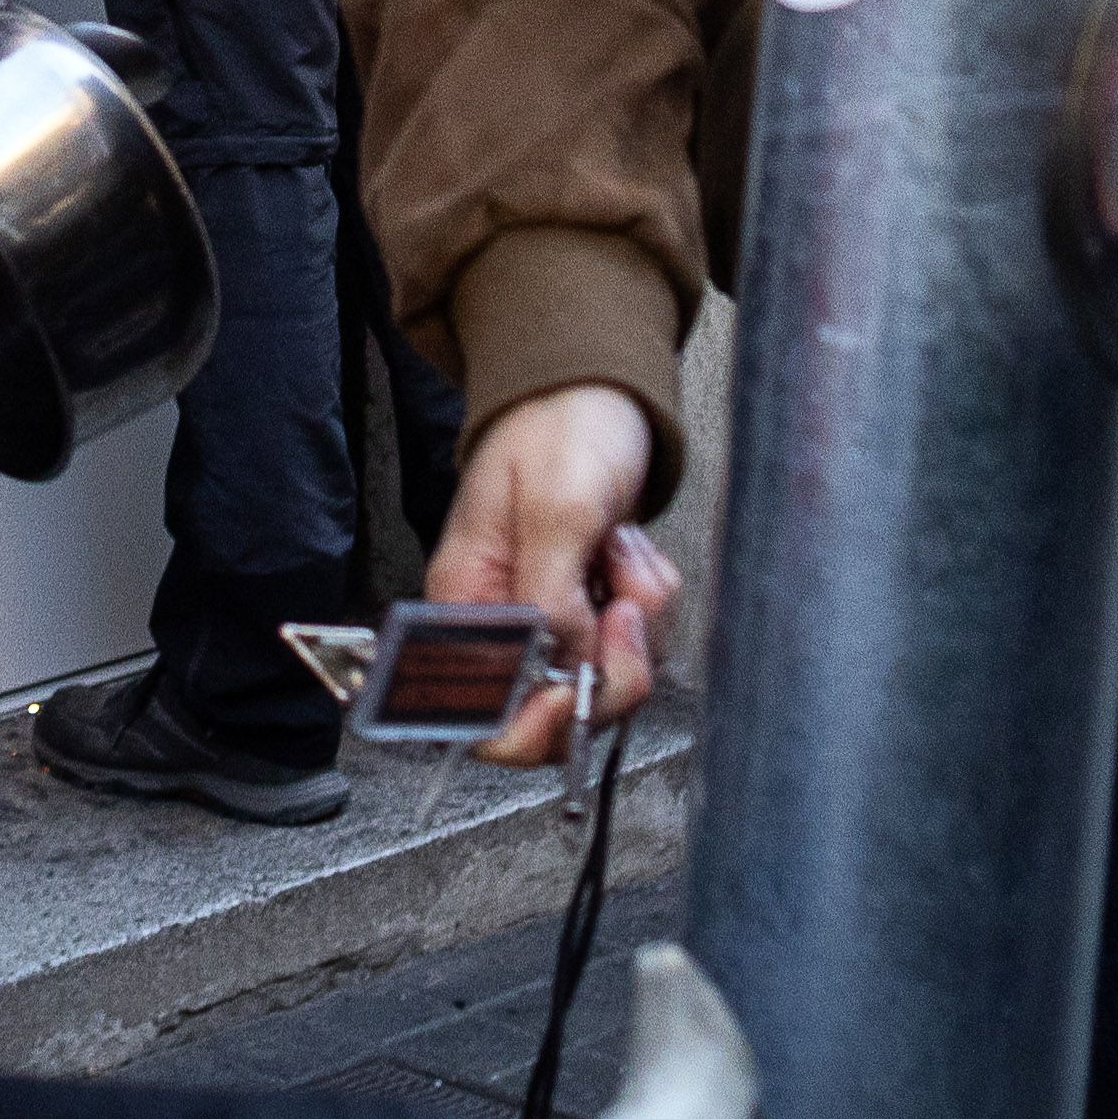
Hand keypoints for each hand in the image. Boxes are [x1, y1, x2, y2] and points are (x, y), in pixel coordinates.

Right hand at [428, 380, 674, 770]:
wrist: (597, 392)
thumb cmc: (558, 429)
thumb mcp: (555, 506)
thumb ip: (554, 594)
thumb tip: (566, 663)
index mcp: (467, 605)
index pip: (480, 717)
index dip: (529, 726)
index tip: (572, 687)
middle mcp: (505, 625)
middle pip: (557, 713)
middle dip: (607, 665)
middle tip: (621, 607)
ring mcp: (553, 620)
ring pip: (608, 678)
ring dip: (636, 621)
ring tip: (621, 554)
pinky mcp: (594, 609)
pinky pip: (637, 644)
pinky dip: (650, 602)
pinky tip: (630, 552)